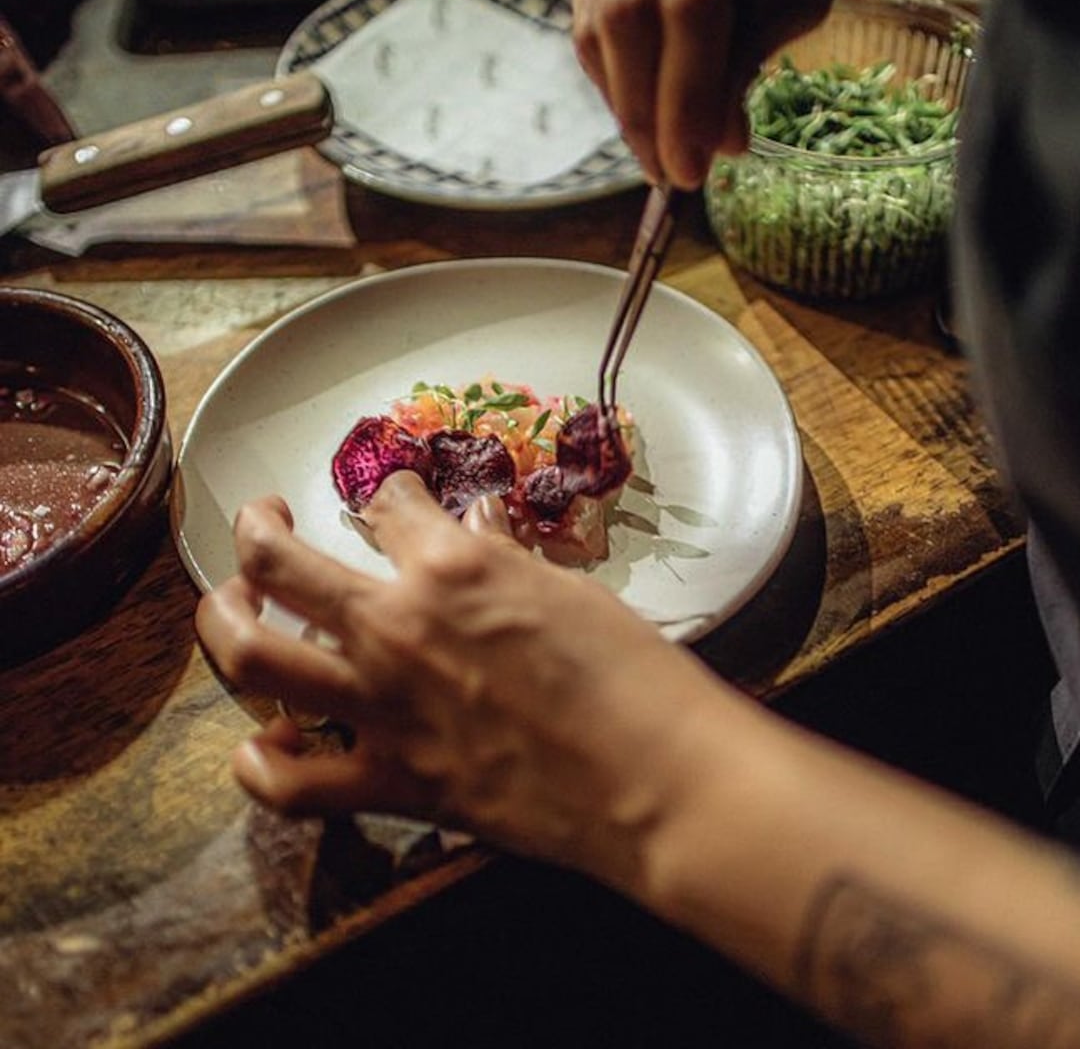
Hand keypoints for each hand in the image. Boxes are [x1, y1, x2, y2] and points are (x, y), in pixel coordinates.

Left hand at [195, 473, 722, 882]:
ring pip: (253, 656)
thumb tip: (479, 532)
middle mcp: (395, 626)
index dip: (391, 494)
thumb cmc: (631, 672)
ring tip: (232, 605)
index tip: (397, 501)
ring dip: (225, 620)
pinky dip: (262, 765)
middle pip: (280, 560)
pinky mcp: (391, 783)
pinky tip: (264, 744)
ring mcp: (382, 708)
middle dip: (259, 527)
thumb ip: (505, 561)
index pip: (388, 504)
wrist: (654, 778)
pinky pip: (290, 784)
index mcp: (450, 567)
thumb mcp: (569, 590)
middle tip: (264, 520)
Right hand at [572, 0, 867, 188]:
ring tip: (655, 153)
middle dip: (645, 110)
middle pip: (627, 12)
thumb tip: (715, 146)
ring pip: (596, 19)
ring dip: (623, 102)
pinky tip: (637, 111)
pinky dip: (610, 77)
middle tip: (668, 173)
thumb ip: (751, 60)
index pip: (692, 3)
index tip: (693, 166)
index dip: (688, 95)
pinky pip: (585, 16)